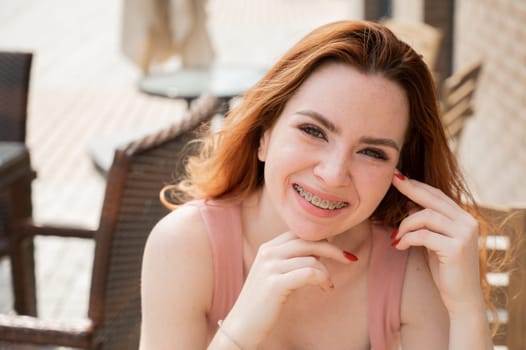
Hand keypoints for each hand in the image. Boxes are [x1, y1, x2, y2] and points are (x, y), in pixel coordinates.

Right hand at [220, 231, 355, 348]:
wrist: (243, 325)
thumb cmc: (263, 301)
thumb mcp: (274, 273)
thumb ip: (290, 259)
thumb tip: (319, 252)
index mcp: (268, 247)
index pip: (300, 233)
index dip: (321, 239)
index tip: (337, 250)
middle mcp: (268, 252)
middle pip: (308, 241)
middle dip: (333, 249)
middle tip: (349, 259)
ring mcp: (270, 267)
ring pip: (312, 259)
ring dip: (327, 272)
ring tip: (328, 285)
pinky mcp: (275, 283)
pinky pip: (309, 273)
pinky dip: (323, 279)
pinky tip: (326, 289)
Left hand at [391, 172, 483, 315]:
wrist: (461, 298)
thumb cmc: (446, 269)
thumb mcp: (435, 241)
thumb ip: (428, 223)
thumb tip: (411, 204)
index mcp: (464, 218)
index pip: (438, 195)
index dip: (418, 185)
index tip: (398, 176)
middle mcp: (467, 222)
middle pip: (433, 199)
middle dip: (410, 189)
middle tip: (392, 181)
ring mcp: (464, 234)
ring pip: (426, 216)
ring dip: (405, 224)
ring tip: (396, 236)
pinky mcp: (456, 248)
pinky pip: (423, 235)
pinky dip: (407, 238)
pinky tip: (399, 246)